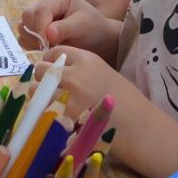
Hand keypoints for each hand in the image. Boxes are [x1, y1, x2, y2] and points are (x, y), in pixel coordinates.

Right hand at [19, 0, 119, 64]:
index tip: (49, 45)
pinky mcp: (34, 25)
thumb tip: (48, 33)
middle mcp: (45, 0)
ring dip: (33, 40)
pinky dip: (31, 44)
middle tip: (51, 46)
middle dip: (37, 33)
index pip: (41, 10)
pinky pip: (23, 35)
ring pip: (23, 26)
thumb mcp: (83, 25)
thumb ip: (66, 28)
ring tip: (51, 45)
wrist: (95, 37)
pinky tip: (47, 47)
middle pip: (27, 16)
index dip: (41, 28)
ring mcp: (38, 12)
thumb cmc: (92, 28)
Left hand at [35, 45, 177, 177]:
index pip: (54, 52)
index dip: (50, 63)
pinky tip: (55, 121)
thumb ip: (80, 70)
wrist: (140, 125)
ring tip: (51, 107)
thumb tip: (54, 73)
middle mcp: (75, 73)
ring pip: (37, 90)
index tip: (53, 73)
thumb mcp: (103, 74)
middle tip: (49, 91)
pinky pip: (43, 112)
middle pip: (41, 69)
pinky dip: (45, 117)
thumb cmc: (125, 101)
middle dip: (42, 79)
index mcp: (87, 59)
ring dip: (40, 98)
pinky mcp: (67, 116)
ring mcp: (70, 95)